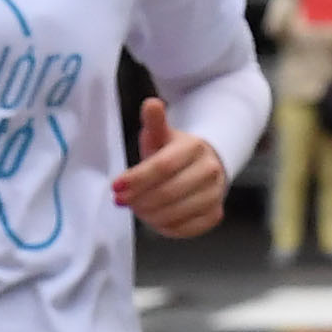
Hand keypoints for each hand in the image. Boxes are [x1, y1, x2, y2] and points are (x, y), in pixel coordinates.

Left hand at [116, 93, 227, 235]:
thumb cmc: (173, 151)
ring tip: (137, 209)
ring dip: (150, 216)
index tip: (115, 187)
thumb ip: (154, 122)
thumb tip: (151, 103)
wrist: (202, 165)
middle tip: (122, 201)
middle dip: (140, 200)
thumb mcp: (161, 134)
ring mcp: (215, 194)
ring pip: (177, 213)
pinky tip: (155, 218)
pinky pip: (187, 228)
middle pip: (169, 192)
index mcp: (195, 147)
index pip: (162, 166)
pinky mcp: (215, 213)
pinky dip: (166, 228)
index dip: (137, 179)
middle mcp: (210, 170)